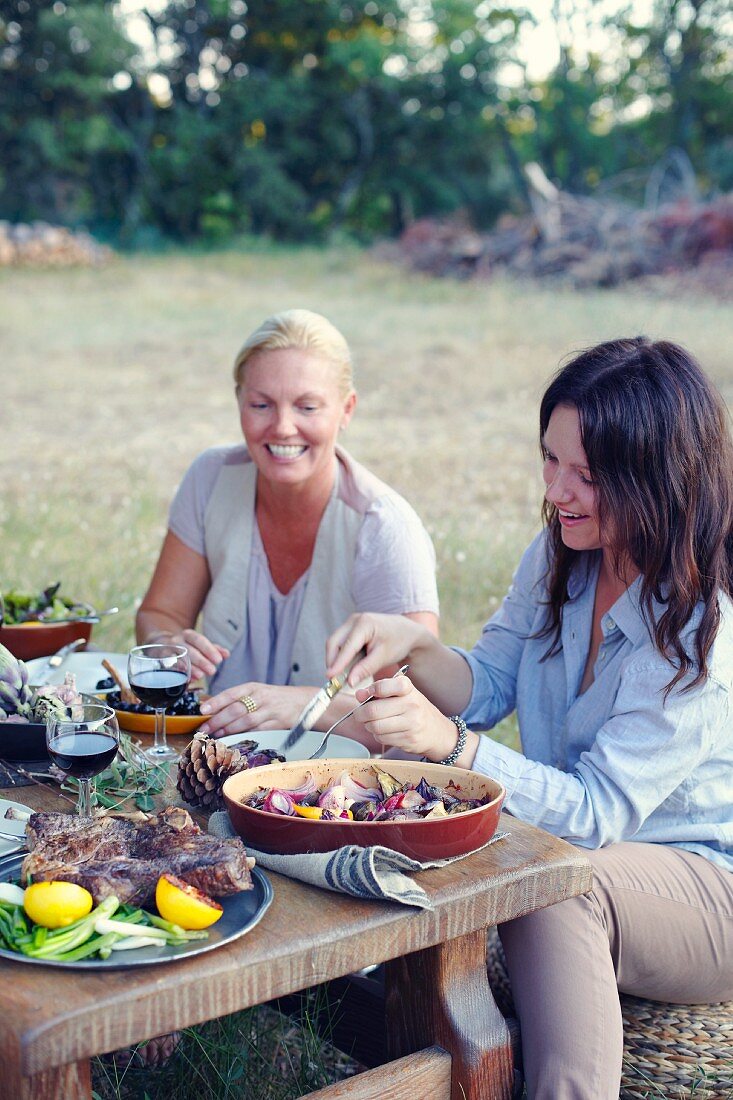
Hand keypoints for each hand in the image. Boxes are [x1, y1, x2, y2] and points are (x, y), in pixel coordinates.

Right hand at [151, 629, 227, 681]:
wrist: (160, 644)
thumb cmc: (185, 647)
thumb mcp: (199, 645)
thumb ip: (213, 650)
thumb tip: (226, 654)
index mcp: (188, 635)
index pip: (199, 640)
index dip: (209, 650)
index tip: (219, 660)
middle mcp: (176, 640)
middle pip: (190, 650)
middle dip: (202, 661)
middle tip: (212, 671)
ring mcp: (166, 650)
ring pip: (179, 658)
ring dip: (190, 667)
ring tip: (201, 676)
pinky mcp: (159, 660)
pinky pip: (169, 666)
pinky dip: (178, 672)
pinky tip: (187, 678)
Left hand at [198, 682, 313, 737]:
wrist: (304, 702)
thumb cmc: (275, 698)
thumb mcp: (258, 692)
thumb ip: (238, 700)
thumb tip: (213, 709)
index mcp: (254, 687)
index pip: (232, 693)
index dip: (216, 702)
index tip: (203, 710)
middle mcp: (261, 697)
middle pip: (236, 709)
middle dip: (218, 720)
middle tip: (204, 728)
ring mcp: (269, 711)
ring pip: (245, 721)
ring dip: (228, 730)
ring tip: (215, 735)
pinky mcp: (276, 724)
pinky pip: (257, 731)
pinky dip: (244, 736)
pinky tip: (233, 739)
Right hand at [326, 613, 428, 685]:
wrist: (406, 632)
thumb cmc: (398, 642)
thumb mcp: (383, 657)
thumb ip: (365, 669)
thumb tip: (349, 682)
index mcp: (364, 624)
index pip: (346, 646)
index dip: (337, 663)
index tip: (329, 677)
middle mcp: (354, 620)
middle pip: (334, 642)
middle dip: (332, 662)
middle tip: (333, 680)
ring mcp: (351, 623)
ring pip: (335, 643)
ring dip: (335, 660)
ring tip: (339, 677)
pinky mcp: (350, 628)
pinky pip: (340, 643)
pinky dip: (340, 656)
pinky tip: (345, 668)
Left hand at [352, 673, 460, 761]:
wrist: (437, 731)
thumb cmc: (413, 709)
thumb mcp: (399, 694)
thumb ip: (378, 691)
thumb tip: (359, 694)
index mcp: (408, 688)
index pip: (383, 686)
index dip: (370, 691)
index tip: (367, 695)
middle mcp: (412, 704)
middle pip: (373, 711)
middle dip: (361, 714)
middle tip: (360, 715)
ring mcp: (412, 723)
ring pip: (375, 727)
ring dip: (369, 726)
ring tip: (374, 723)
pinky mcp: (409, 740)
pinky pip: (382, 738)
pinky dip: (378, 736)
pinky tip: (385, 732)